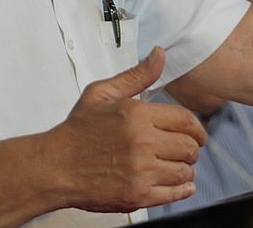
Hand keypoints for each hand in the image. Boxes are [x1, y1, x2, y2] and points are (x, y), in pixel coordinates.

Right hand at [48, 46, 206, 212]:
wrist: (55, 166)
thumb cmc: (77, 132)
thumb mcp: (103, 93)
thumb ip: (136, 75)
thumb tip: (159, 55)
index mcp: (138, 116)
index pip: (186, 121)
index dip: (197, 128)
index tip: (197, 134)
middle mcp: (143, 144)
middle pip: (189, 147)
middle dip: (192, 148)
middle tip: (186, 149)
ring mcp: (141, 172)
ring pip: (185, 171)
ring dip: (187, 168)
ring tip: (178, 165)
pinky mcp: (137, 196)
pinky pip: (173, 194)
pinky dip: (182, 190)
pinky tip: (181, 184)